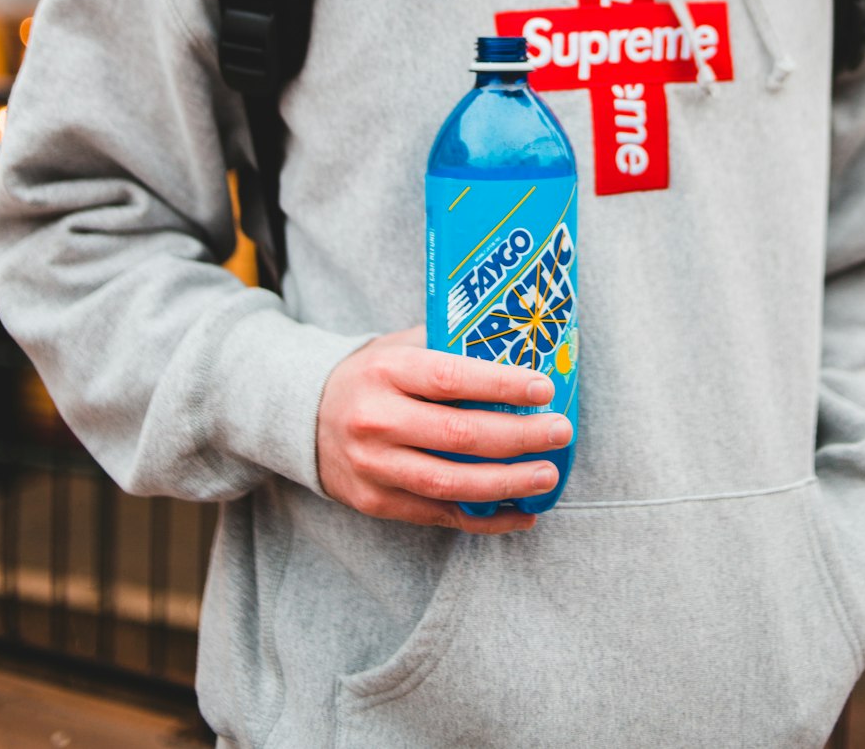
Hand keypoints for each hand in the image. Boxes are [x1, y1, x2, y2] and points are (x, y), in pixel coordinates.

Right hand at [316, 325, 572, 533]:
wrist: (305, 416)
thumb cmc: (373, 375)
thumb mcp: (399, 346)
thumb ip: (448, 346)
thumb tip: (518, 345)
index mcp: (387, 371)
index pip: (451, 378)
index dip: (501, 385)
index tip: (544, 389)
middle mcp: (376, 419)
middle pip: (457, 435)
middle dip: (518, 437)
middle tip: (560, 432)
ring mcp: (374, 466)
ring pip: (449, 484)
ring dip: (506, 483)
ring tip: (547, 476)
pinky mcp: (375, 501)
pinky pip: (438, 515)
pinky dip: (484, 519)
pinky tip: (520, 512)